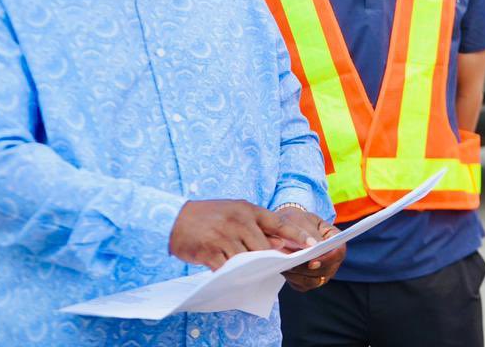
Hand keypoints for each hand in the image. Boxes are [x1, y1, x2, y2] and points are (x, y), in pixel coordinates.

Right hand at [169, 199, 314, 269]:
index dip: (296, 235)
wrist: (173, 218)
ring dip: (251, 268)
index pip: (278, 222)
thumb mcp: (234, 212)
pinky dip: (232, 273)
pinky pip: (228, 267)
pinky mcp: (210, 251)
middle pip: (265, 247)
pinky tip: (233, 275)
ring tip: (253, 272)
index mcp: (247, 209)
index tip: (312, 245)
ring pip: (248, 259)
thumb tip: (280, 245)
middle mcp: (238, 220)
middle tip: (280, 268)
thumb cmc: (208, 216)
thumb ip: (255, 226)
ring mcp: (224, 235)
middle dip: (272, 259)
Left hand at [276, 207, 345, 291]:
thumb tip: (314, 246)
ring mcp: (321, 271)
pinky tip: (284, 269)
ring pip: (315, 280)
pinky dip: (293, 279)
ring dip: (299, 274)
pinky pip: (302, 285)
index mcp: (334, 238)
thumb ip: (308, 233)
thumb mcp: (302, 221)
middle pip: (328, 270)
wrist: (286, 227)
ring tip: (286, 265)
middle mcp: (332, 258)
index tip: (311, 262)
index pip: (339, 252)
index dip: (328, 259)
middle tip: (293, 265)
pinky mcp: (308, 280)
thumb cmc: (296, 221)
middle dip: (309, 270)